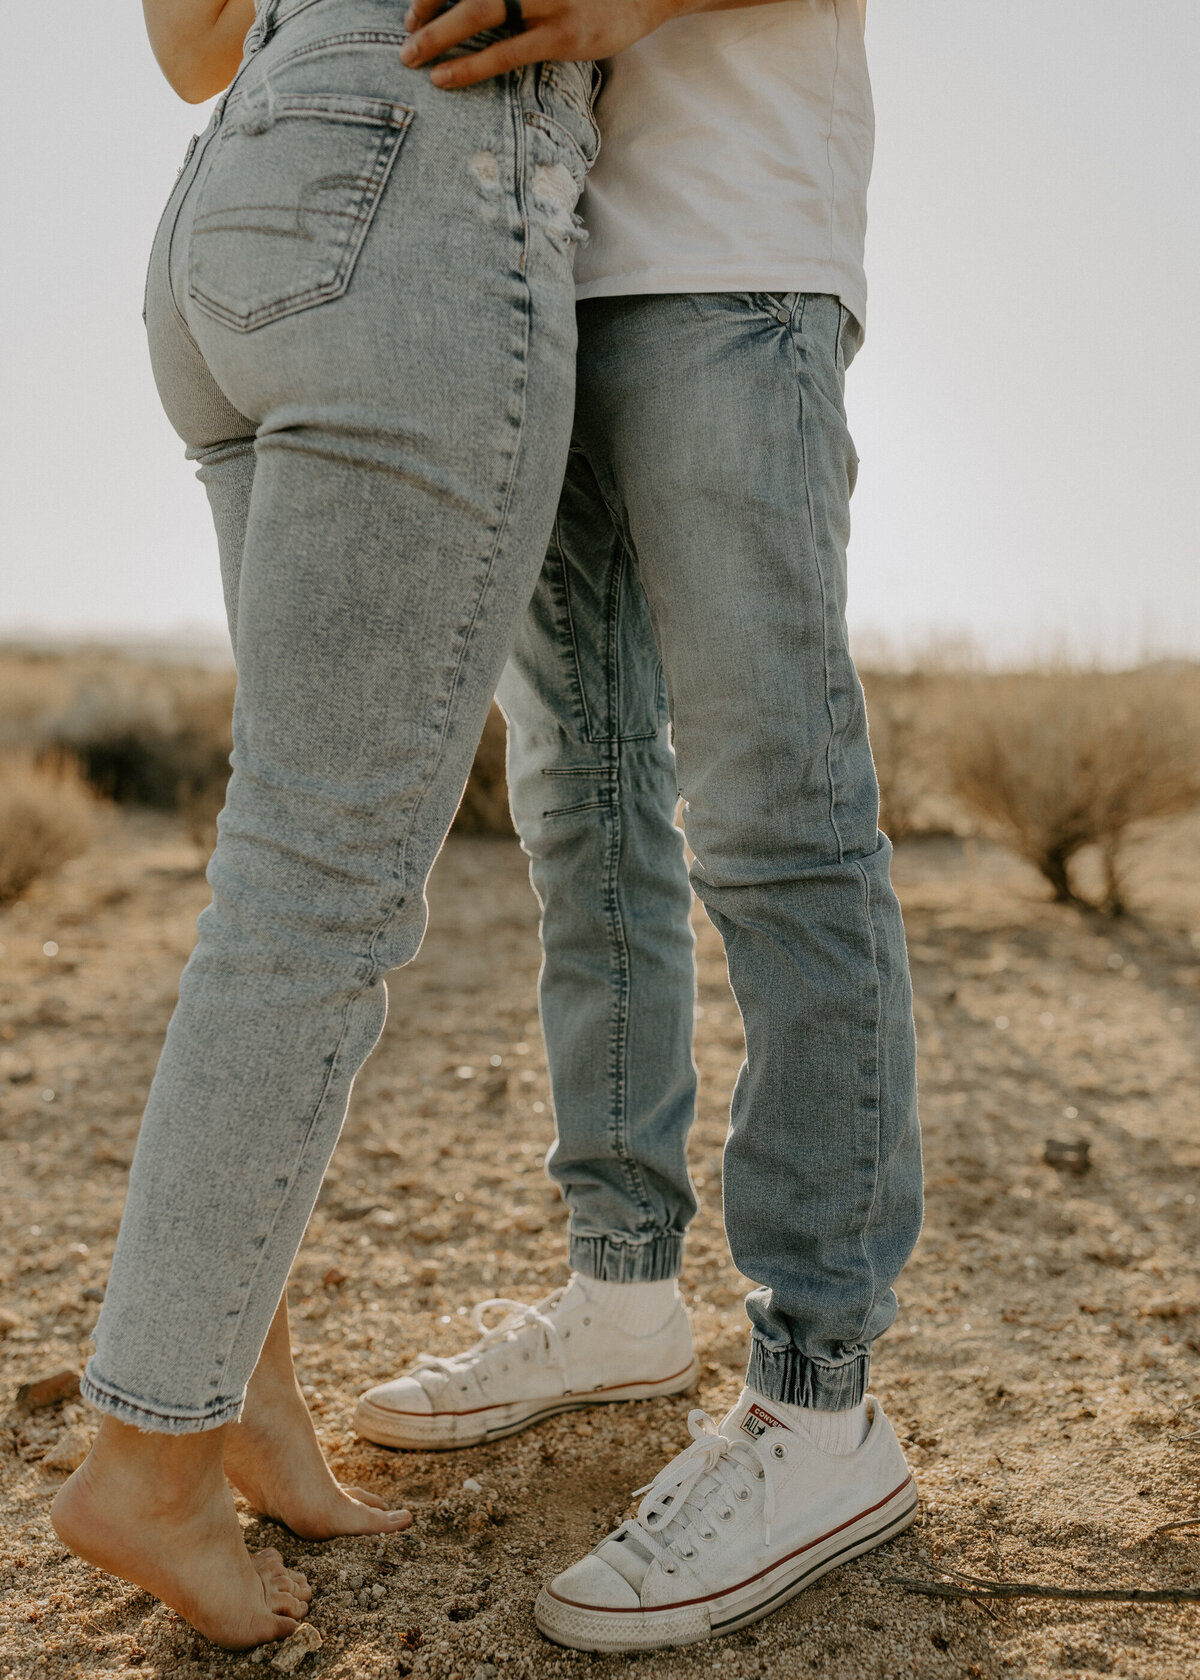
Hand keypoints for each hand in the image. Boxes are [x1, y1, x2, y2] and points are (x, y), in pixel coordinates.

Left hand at [399, 0, 679, 88]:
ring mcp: (548, 0)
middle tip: (406, 35)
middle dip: (428, 10)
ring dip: (437, 35)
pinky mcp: (563, 36)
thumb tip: (474, 10)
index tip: (414, 10)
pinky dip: (470, 64)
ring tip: (411, 57)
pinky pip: (506, 52)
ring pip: (478, 10)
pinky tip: (444, 76)